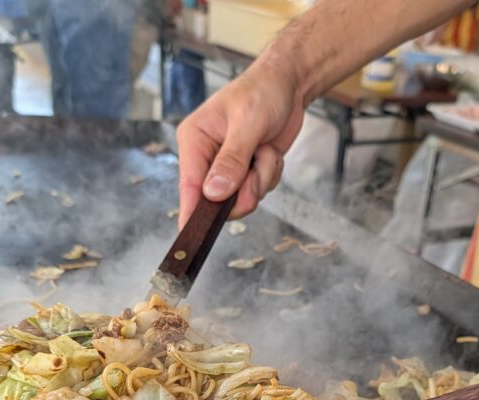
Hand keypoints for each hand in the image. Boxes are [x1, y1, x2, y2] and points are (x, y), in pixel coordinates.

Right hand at [176, 55, 304, 227]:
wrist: (289, 84)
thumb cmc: (263, 92)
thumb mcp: (248, 124)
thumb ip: (231, 160)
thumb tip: (213, 194)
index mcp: (194, 141)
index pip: (189, 185)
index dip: (192, 213)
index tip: (194, 237)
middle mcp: (206, 157)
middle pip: (217, 201)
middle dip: (245, 189)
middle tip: (258, 167)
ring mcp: (226, 167)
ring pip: (242, 198)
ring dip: (262, 179)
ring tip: (265, 150)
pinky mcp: (245, 171)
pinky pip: (258, 191)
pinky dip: (270, 174)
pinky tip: (270, 152)